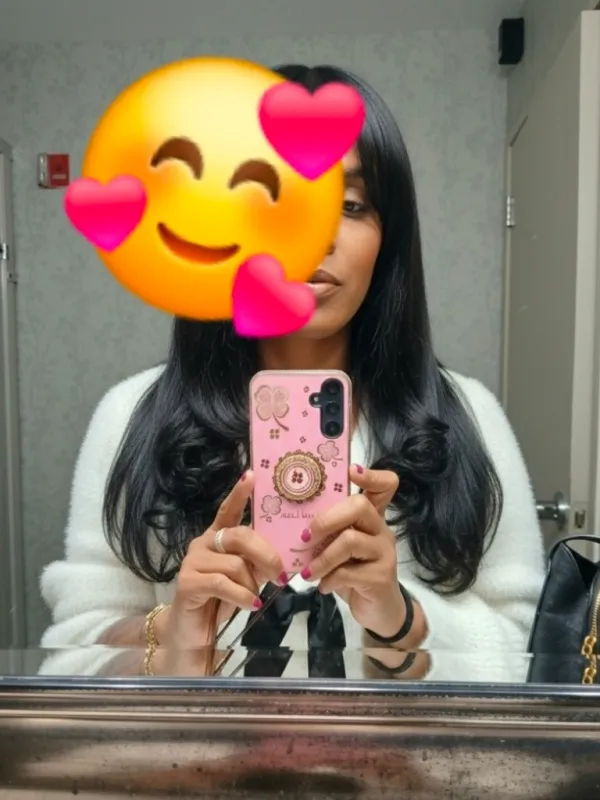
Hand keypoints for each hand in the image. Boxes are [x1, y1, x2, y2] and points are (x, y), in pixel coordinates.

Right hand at [153, 470, 284, 673]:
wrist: (193, 635)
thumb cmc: (221, 602)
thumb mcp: (245, 578)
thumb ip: (257, 563)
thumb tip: (282, 559)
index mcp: (218, 537)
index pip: (228, 510)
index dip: (240, 493)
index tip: (252, 475)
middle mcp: (203, 543)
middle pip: (240, 536)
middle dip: (266, 554)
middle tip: (281, 573)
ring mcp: (192, 561)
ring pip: (235, 564)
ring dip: (252, 585)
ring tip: (254, 599)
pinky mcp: (187, 582)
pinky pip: (223, 583)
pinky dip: (243, 596)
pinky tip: (251, 605)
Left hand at [301, 465, 406, 638]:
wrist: (377, 610)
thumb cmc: (353, 571)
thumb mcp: (338, 547)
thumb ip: (326, 532)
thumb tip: (287, 521)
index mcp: (370, 516)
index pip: (384, 485)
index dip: (369, 475)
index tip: (349, 472)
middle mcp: (381, 528)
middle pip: (360, 506)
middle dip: (326, 519)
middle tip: (305, 536)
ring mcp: (384, 552)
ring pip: (350, 540)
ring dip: (321, 558)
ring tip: (307, 572)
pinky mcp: (381, 576)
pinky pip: (349, 572)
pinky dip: (329, 579)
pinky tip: (323, 586)